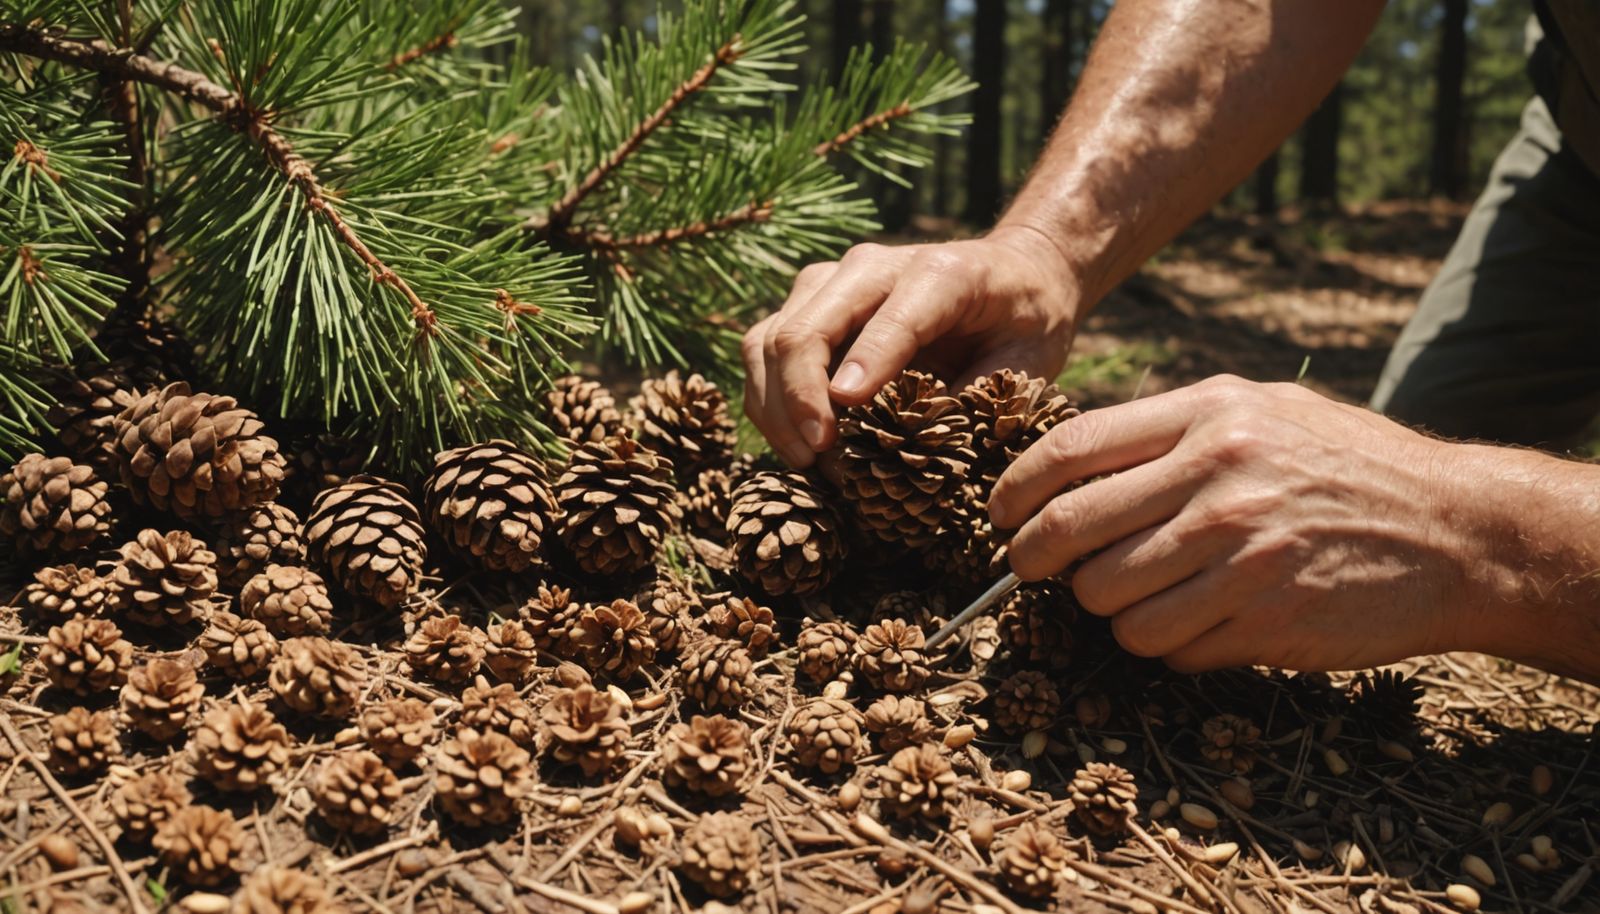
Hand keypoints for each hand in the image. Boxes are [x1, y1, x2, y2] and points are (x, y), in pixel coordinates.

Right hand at [742, 226, 1079, 467]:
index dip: (858, 375)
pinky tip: (796, 443)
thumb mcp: (1028, 360)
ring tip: (805, 460)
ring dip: (773, 407)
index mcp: (941, 273)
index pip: (887, 320)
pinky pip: (762, 350)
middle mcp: (872, 266)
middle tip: (818, 459)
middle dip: (798, 403)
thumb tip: (911, 441)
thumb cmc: (1024, 322)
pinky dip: (767, 401)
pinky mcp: (810, 304)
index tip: (836, 434)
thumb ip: (976, 394)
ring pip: (768, 340)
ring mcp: (831, 282)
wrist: (1013, 272)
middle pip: (803, 330)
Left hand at [987, 376, 1506, 672]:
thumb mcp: (1264, 411)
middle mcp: (1218, 478)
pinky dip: (1165, 645)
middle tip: (1034, 572)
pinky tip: (1198, 623)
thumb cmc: (1349, 465)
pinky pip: (1167, 646)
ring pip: (1111, 602)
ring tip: (1140, 596)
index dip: (1014, 492)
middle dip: (1033, 562)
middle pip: (1070, 534)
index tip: (1001, 517)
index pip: (1068, 453)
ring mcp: (1241, 552)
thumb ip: (1172, 430)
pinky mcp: (1264, 617)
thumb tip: (1070, 466)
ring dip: (1108, 610)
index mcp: (1208, 416)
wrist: (1458, 532)